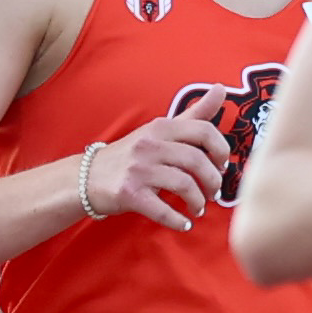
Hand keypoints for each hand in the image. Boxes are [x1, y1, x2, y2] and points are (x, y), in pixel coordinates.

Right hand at [84, 87, 230, 230]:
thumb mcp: (160, 129)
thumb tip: (221, 89)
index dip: (221, 150)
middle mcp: (150, 145)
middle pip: (196, 160)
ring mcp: (138, 169)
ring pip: (184, 185)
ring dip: (198, 201)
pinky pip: (162, 210)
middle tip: (213, 192)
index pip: (203, 131)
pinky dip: (178, 220)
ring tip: (199, 207)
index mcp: (161, 127)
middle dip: (212, 181)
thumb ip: (193, 113)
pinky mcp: (129, 194)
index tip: (222, 165)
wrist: (89, 176)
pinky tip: (184, 223)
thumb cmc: (133, 154)